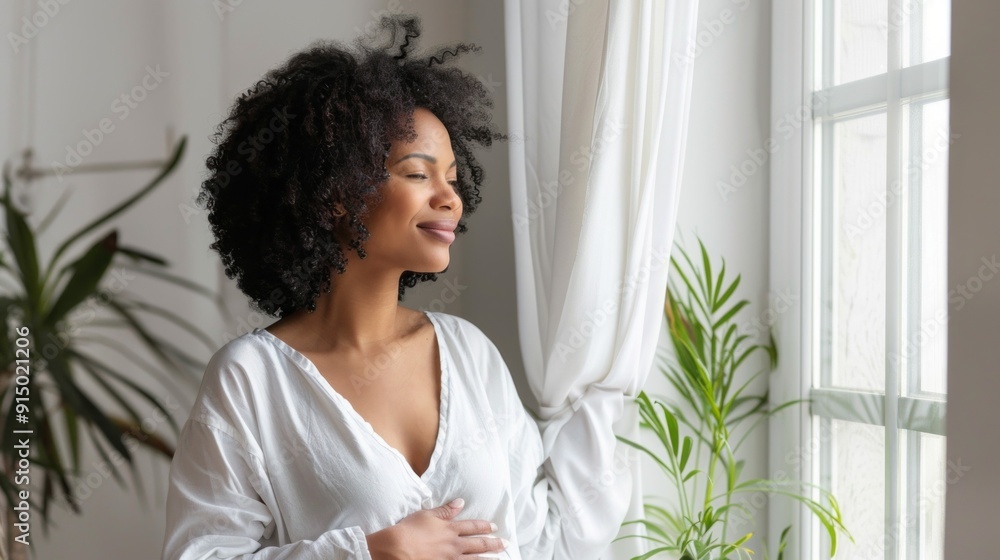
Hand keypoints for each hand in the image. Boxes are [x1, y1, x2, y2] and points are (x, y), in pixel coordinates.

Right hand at [366, 498, 508, 559]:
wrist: (397, 549)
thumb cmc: (409, 530)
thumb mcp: (427, 515)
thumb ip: (445, 510)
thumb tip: (460, 502)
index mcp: (450, 529)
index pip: (472, 527)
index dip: (484, 527)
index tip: (495, 527)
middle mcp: (454, 545)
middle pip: (478, 544)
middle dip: (493, 544)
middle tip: (506, 544)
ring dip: (488, 559)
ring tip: (498, 559)